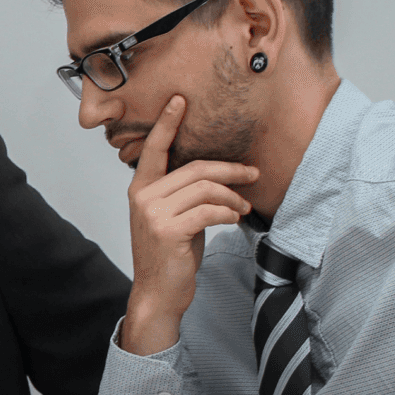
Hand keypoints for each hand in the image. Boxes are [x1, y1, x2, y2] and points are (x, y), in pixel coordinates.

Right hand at [120, 95, 258, 355]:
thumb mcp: (173, 217)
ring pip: (205, 189)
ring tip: (243, 208)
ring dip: (233, 197)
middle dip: (230, 169)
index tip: (180, 101)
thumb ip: (184, 194)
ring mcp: (153, 213)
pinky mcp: (168, 230)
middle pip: (195, 169)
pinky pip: (208, 210)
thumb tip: (218, 175)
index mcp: (140, 189)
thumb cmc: (170, 255)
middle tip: (253, 173)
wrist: (158, 293)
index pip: (154, 149)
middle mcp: (143, 196)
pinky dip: (228, 213)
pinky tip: (234, 219)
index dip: (167, 123)